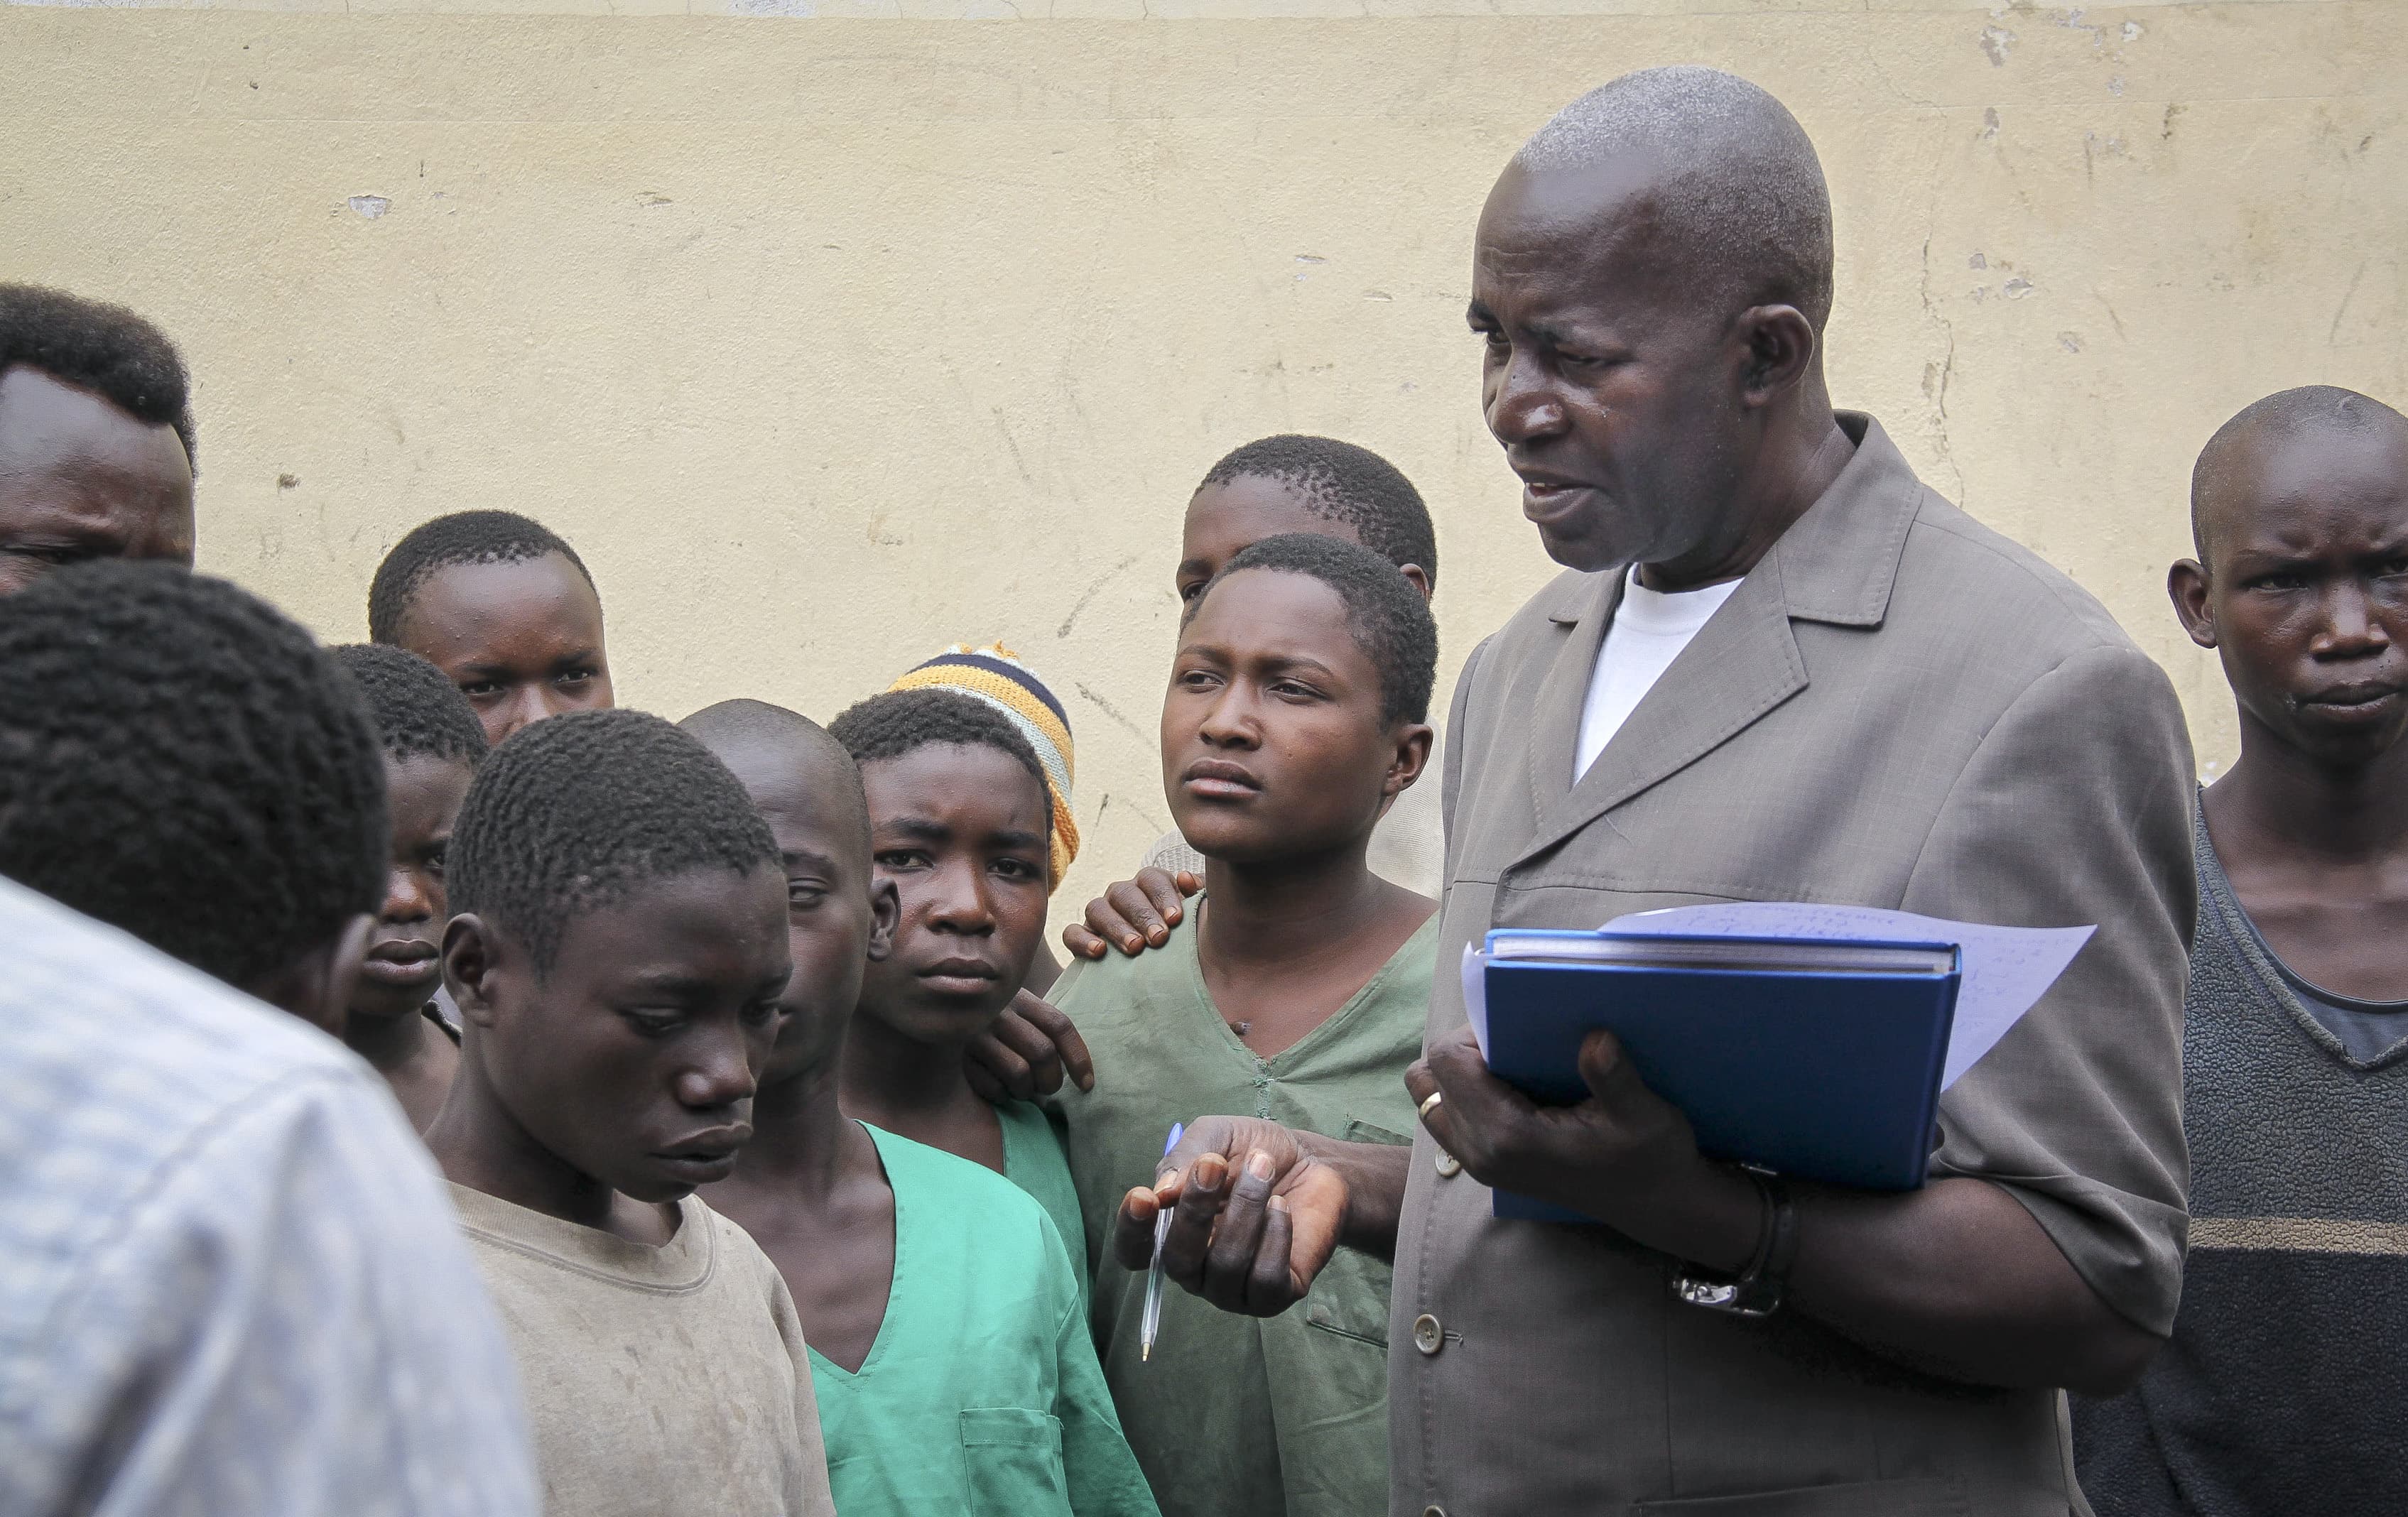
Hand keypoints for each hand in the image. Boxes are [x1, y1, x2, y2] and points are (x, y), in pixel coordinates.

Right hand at [965, 990, 1094, 1102]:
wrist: (935, 1005)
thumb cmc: (990, 1018)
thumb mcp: (1016, 1008)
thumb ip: (1042, 1023)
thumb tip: (1081, 1063)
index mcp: (1019, 997)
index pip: (1059, 1025)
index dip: (1079, 1058)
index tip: (1087, 1084)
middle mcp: (997, 1012)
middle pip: (1042, 1052)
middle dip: (1052, 1080)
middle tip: (1049, 1089)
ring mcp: (975, 1034)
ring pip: (1019, 1073)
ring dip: (1027, 1091)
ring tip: (1024, 1091)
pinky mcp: (957, 1057)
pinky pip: (992, 1087)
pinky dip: (1002, 1096)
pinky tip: (1000, 1090)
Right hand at [1063, 868, 1201, 959]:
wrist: (1163, 969)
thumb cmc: (1184, 937)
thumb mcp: (1196, 916)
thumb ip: (1197, 895)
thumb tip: (1186, 880)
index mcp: (1149, 885)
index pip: (1151, 878)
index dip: (1163, 896)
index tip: (1176, 919)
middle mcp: (1122, 894)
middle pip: (1124, 893)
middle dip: (1142, 915)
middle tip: (1159, 938)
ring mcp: (1100, 913)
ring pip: (1097, 908)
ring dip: (1116, 927)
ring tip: (1135, 948)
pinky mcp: (1082, 936)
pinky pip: (1071, 932)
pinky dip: (1082, 939)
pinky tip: (1099, 952)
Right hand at [1107, 1115, 1347, 1316]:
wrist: (1315, 1164)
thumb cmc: (1255, 1153)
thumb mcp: (1215, 1139)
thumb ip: (1184, 1158)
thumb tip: (1163, 1192)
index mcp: (1170, 1232)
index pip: (1134, 1251)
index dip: (1132, 1230)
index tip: (1145, 1197)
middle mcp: (1196, 1268)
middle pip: (1178, 1259)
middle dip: (1195, 1209)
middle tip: (1214, 1165)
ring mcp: (1231, 1288)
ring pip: (1225, 1266)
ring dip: (1245, 1209)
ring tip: (1263, 1169)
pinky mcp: (1271, 1296)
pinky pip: (1264, 1279)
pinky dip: (1275, 1236)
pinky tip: (1282, 1207)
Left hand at [1406, 1025, 1752, 1269]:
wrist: (1655, 1204)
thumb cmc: (1652, 1157)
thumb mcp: (1644, 1114)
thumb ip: (1613, 1077)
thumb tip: (1596, 1037)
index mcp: (1507, 1136)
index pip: (1447, 1061)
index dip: (1473, 1033)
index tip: (1516, 1029)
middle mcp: (1480, 1153)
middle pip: (1429, 1077)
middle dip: (1464, 1050)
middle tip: (1513, 1044)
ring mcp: (1479, 1164)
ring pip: (1431, 1099)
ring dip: (1459, 1074)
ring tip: (1510, 1066)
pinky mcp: (1485, 1167)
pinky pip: (1447, 1117)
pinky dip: (1465, 1094)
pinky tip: (1511, 1088)